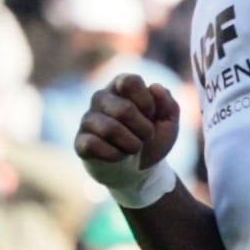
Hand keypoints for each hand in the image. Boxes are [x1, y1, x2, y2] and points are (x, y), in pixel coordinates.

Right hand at [73, 73, 180, 195]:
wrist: (141, 168)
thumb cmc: (152, 138)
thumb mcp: (169, 122)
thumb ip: (168, 104)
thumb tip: (155, 87)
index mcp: (121, 86)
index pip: (130, 82)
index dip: (147, 103)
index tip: (152, 115)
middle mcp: (101, 97)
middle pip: (124, 110)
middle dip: (144, 130)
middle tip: (146, 137)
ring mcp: (88, 119)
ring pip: (109, 129)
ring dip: (132, 144)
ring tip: (134, 148)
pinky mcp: (80, 141)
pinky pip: (92, 145)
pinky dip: (114, 155)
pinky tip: (118, 155)